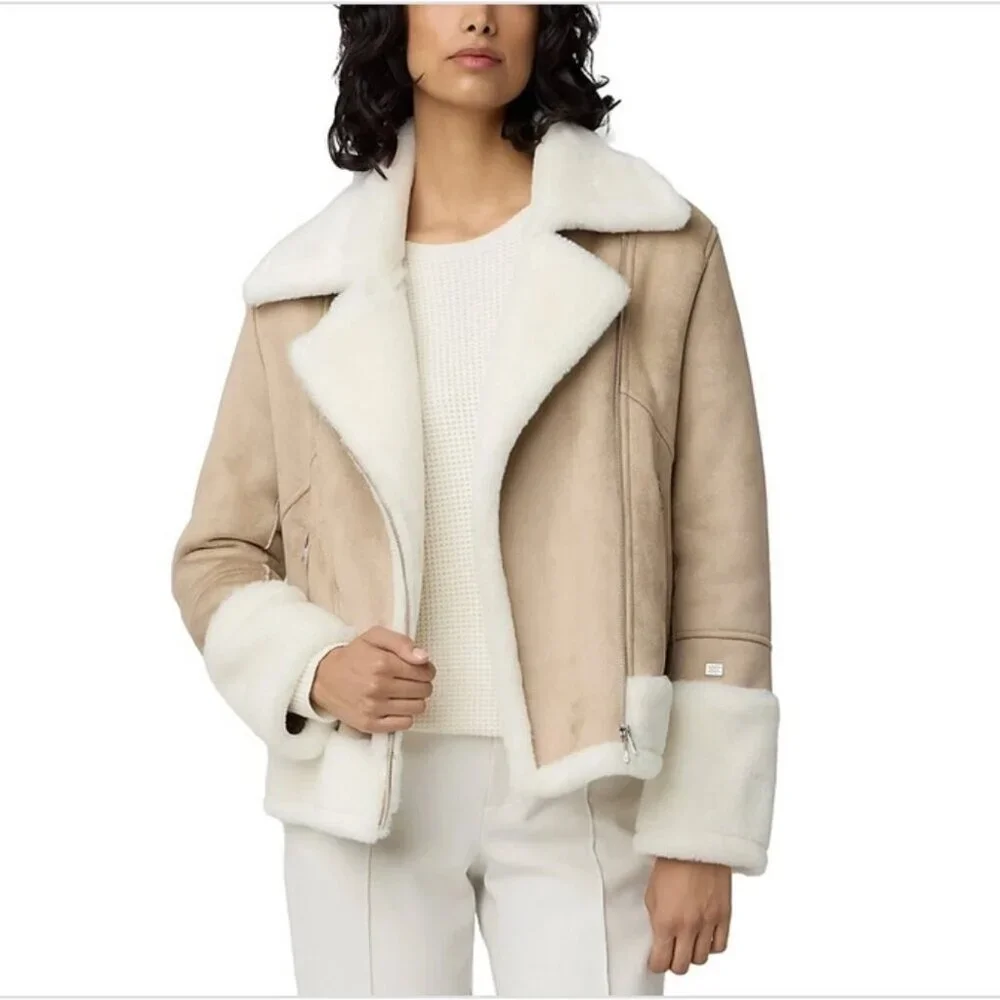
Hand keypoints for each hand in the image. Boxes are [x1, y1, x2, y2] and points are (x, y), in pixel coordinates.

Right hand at [310, 625, 434, 732]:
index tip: (419, 669)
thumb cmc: (353, 656)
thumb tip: (424, 658)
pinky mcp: (369, 724)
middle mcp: (378, 687)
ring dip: (416, 700)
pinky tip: (396, 706)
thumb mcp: (375, 637)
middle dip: (423, 684)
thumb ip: (402, 642)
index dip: (427, 670)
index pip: (424, 672)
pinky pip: (405, 724)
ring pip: (417, 707)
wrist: (323, 678)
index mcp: (382, 663)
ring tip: (404, 693)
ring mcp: (373, 708)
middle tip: (411, 680)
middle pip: (423, 690)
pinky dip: (405, 715)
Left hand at [645, 857, 730, 974]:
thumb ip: (655, 918)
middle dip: (673, 963)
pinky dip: (711, 947)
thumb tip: (658, 934)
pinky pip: (720, 946)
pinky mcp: (724, 916)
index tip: (656, 960)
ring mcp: (708, 923)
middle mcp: (687, 927)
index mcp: (665, 921)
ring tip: (688, 944)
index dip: (656, 964)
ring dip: (692, 955)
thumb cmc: (672, 862)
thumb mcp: (651, 892)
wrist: (696, 844)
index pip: (660, 962)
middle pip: (681, 966)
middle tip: (671, 954)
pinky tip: (705, 938)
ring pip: (701, 959)